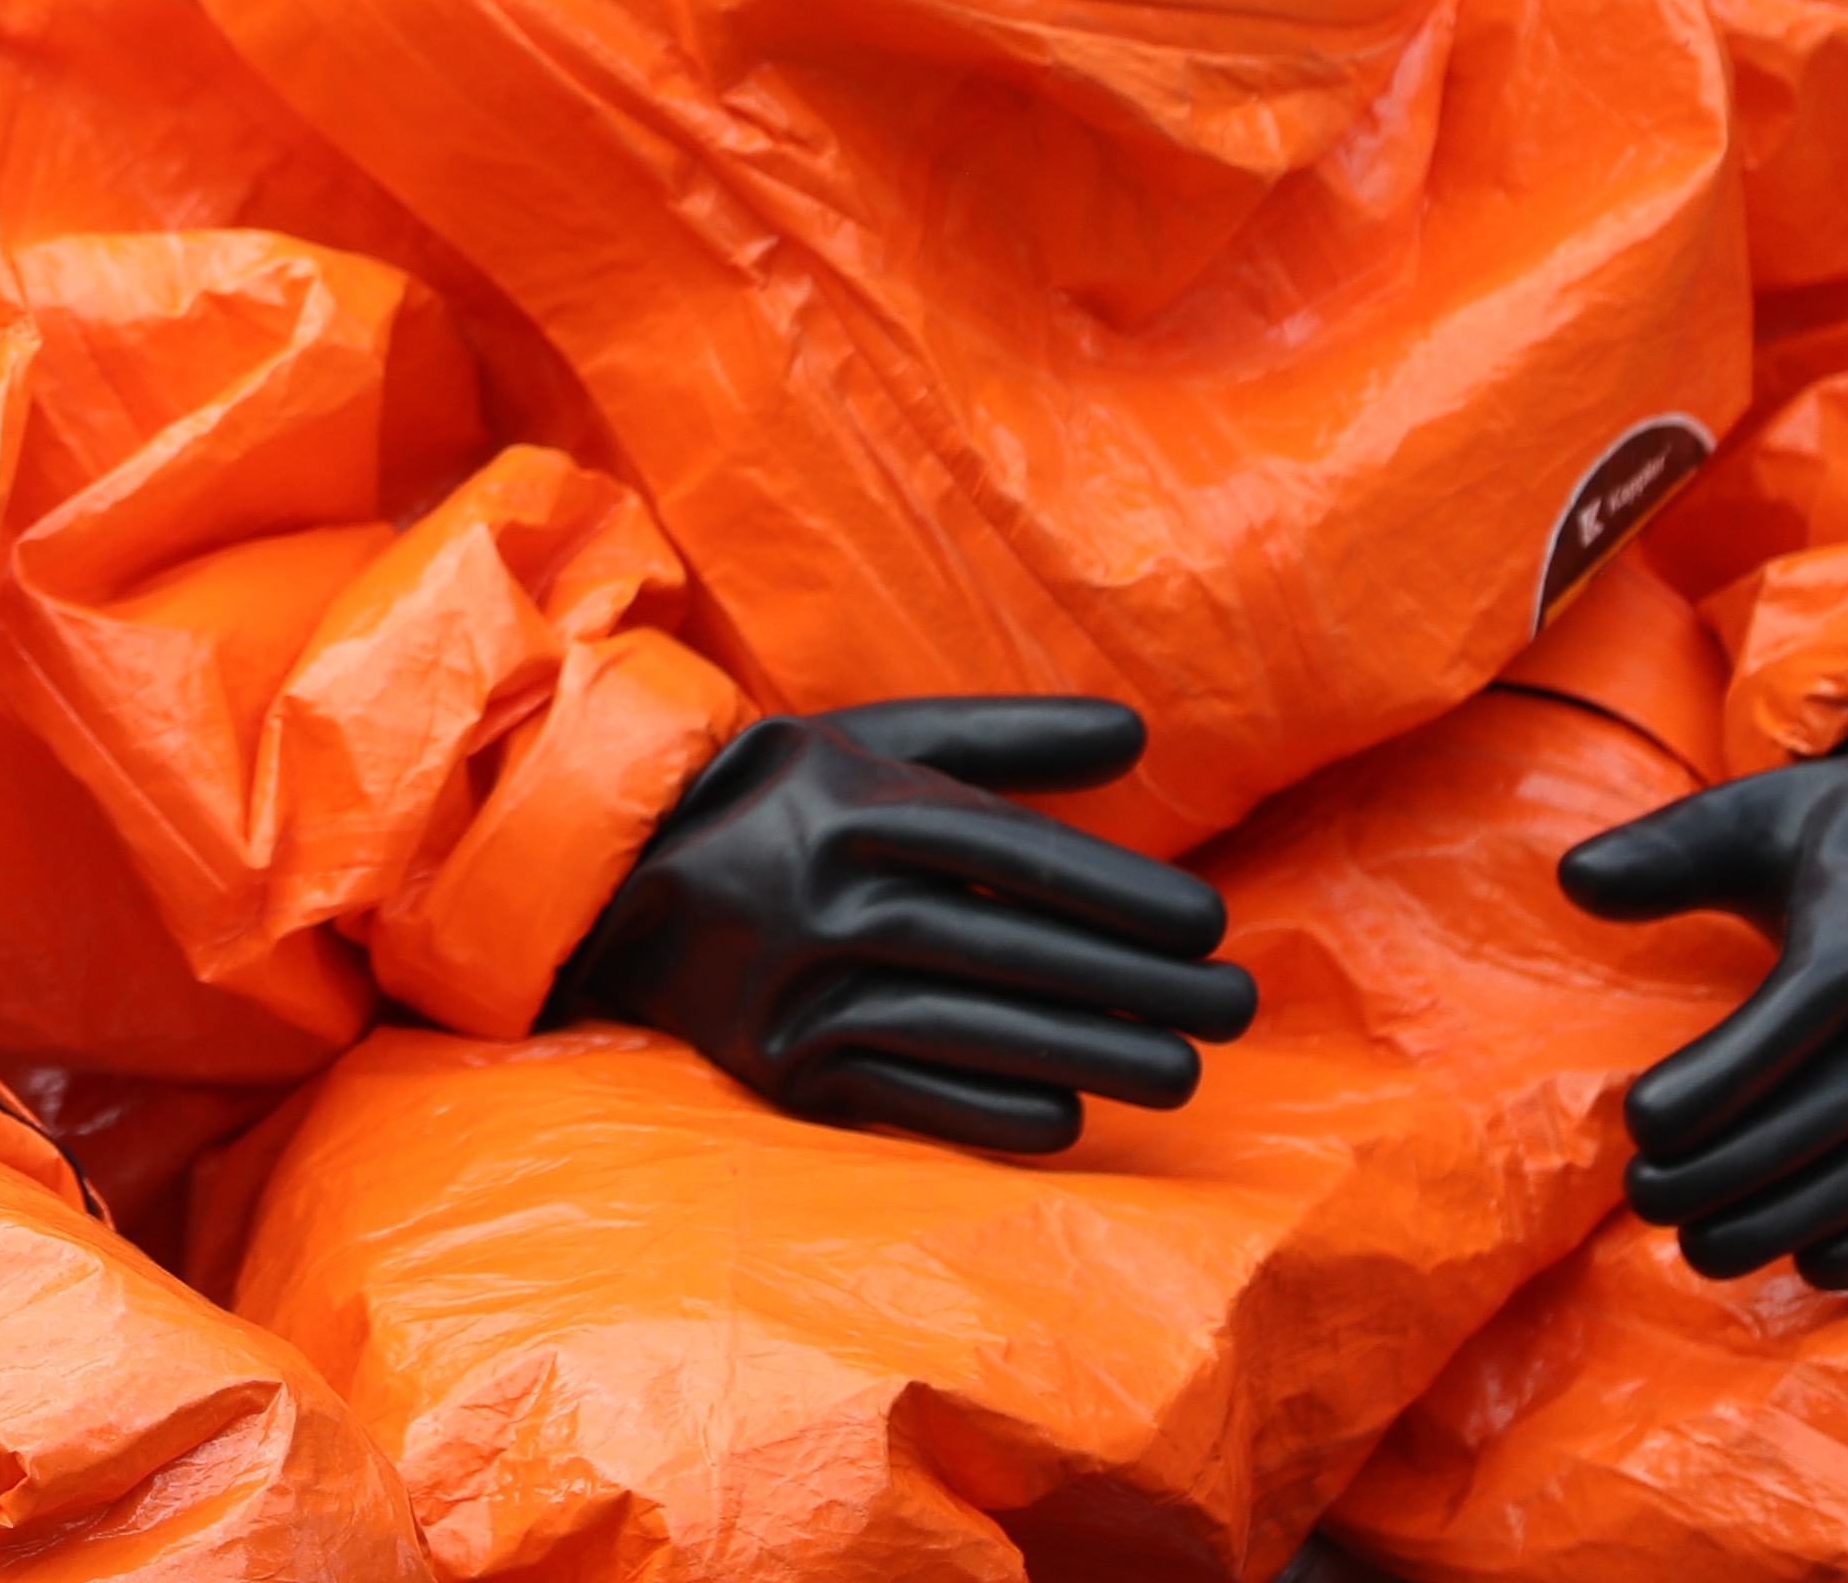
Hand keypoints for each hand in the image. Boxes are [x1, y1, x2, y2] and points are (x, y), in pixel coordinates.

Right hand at [548, 695, 1257, 1152]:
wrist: (612, 886)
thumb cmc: (777, 803)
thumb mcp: (868, 742)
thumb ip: (1001, 738)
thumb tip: (1140, 734)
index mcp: (849, 803)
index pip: (1010, 853)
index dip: (1118, 892)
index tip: (1210, 923)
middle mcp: (822, 895)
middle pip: (1005, 947)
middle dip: (1136, 983)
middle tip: (1235, 1005)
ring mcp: (797, 989)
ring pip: (968, 1029)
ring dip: (1089, 1054)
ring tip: (1184, 1070)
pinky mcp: (781, 1070)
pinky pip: (908, 1099)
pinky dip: (993, 1111)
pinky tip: (1072, 1115)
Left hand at [1557, 684, 1847, 1291]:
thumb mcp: (1761, 814)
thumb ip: (1668, 852)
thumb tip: (1573, 881)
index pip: (1807, 1010)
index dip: (1725, 1075)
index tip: (1641, 1123)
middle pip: (1846, 1099)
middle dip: (1739, 1162)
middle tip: (1644, 1198)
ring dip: (1799, 1214)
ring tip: (1702, 1248)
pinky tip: (1814, 1264)